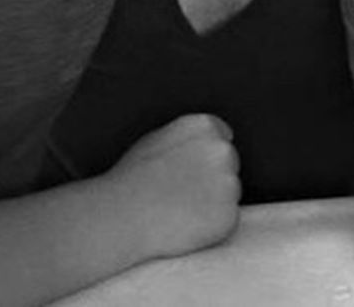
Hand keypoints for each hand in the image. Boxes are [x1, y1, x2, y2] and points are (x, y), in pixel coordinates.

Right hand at [107, 113, 240, 258]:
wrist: (124, 215)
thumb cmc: (132, 179)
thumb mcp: (155, 139)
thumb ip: (186, 136)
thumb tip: (199, 141)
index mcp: (204, 127)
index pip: (223, 137)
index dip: (206, 156)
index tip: (192, 170)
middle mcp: (222, 150)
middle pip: (229, 165)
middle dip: (213, 178)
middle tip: (182, 193)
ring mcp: (228, 183)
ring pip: (229, 193)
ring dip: (213, 202)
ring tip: (180, 209)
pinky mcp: (229, 215)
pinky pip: (227, 220)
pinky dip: (213, 225)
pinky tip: (186, 224)